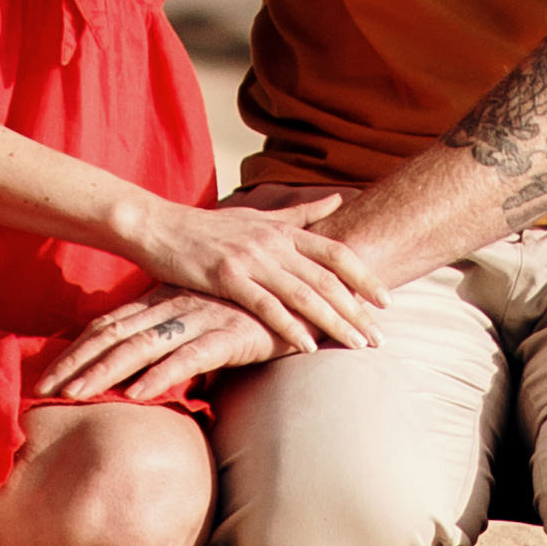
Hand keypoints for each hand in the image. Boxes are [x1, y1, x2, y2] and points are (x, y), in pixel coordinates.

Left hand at [37, 290, 323, 404]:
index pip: (109, 324)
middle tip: (40, 389)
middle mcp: (175, 307)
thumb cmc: (258, 306)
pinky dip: (159, 375)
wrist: (311, 286)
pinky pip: (187, 357)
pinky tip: (135, 394)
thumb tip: (157, 371)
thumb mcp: (211, 321)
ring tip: (73, 395)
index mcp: (166, 301)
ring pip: (141, 348)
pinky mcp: (229, 335)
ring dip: (104, 373)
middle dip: (75, 363)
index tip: (45, 373)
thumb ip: (182, 340)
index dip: (76, 348)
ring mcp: (200, 319)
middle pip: (113, 336)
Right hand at [113, 189, 386, 358]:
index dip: (365, 277)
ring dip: (334, 322)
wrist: (158, 227)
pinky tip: (308, 347)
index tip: (387, 302)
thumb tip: (340, 198)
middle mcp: (274, 242)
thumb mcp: (259, 216)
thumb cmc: (210, 228)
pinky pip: (266, 306)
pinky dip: (290, 327)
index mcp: (284, 229)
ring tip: (356, 345)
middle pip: (328, 279)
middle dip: (357, 310)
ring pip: (304, 294)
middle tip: (380, 337)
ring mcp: (251, 259)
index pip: (337, 253)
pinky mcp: (227, 277)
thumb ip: (301, 213)